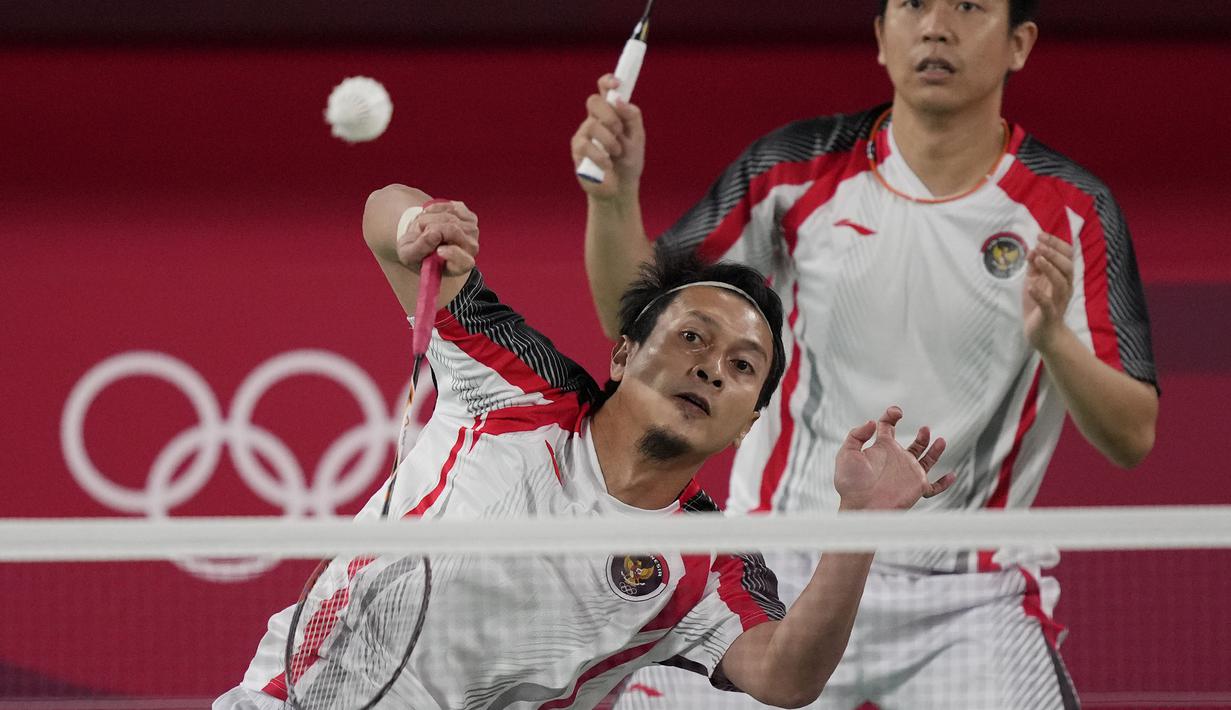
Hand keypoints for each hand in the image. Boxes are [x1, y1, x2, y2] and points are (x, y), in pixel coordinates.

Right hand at [395, 200, 478, 277]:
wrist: (421, 238)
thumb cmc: (416, 251)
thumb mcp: (408, 254)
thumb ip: (419, 248)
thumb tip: (434, 234)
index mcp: (459, 266)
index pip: (465, 261)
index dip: (453, 254)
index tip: (439, 251)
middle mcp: (470, 249)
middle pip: (453, 230)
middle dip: (430, 226)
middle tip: (419, 229)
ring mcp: (472, 232)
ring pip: (450, 216)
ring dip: (430, 217)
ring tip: (423, 226)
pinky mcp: (469, 216)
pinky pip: (451, 206)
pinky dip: (436, 208)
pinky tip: (431, 216)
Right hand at [570, 74, 645, 200]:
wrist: (620, 188)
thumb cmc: (628, 161)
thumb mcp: (637, 137)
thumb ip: (632, 116)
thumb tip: (619, 100)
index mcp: (610, 113)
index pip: (605, 90)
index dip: (608, 81)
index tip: (617, 84)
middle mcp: (594, 120)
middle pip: (593, 101)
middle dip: (609, 115)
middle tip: (619, 131)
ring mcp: (584, 134)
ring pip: (591, 125)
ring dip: (609, 139)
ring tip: (617, 153)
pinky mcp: (577, 151)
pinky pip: (586, 146)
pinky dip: (600, 156)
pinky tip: (608, 165)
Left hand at [834, 407, 954, 511]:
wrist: (860, 508)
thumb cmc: (850, 484)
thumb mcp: (847, 454)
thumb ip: (856, 435)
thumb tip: (872, 422)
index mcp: (881, 449)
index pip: (888, 426)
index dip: (891, 415)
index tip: (897, 412)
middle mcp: (896, 460)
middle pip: (914, 445)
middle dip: (921, 436)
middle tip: (924, 428)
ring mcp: (908, 473)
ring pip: (927, 460)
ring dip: (935, 450)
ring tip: (940, 440)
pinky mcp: (917, 487)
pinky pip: (935, 487)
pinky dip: (945, 483)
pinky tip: (952, 475)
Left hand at [1023, 233, 1074, 351]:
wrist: (1043, 334)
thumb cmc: (1039, 305)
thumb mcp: (1034, 282)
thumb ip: (1034, 266)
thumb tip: (1033, 249)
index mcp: (1062, 278)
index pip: (1066, 256)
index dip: (1056, 244)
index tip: (1041, 235)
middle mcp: (1065, 288)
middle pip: (1067, 267)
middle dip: (1054, 254)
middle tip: (1040, 245)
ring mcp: (1058, 302)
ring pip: (1061, 283)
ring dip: (1050, 269)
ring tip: (1038, 259)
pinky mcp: (1049, 315)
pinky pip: (1048, 304)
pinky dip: (1039, 295)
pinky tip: (1030, 286)